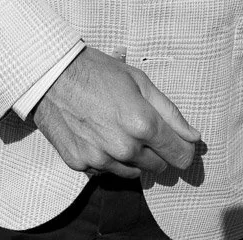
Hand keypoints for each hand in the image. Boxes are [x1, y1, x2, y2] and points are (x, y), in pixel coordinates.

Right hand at [32, 47, 200, 178]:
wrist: (49, 75)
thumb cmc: (96, 71)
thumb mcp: (139, 81)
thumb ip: (170, 113)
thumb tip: (194, 137)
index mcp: (143, 125)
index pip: (181, 155)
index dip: (182, 147)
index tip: (175, 139)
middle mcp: (124, 148)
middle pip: (158, 166)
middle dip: (154, 149)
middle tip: (136, 125)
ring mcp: (101, 159)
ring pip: (132, 172)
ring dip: (130, 157)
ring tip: (113, 129)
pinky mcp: (81, 164)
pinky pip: (104, 171)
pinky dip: (105, 158)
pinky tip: (94, 135)